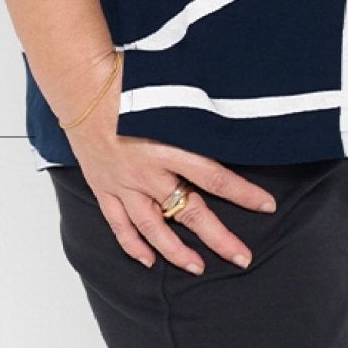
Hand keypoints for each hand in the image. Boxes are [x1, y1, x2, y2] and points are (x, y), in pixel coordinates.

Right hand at [64, 51, 276, 273]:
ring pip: (154, 228)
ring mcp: (124, 184)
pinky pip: (119, 225)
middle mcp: (148, 171)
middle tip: (242, 257)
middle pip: (190, 212)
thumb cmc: (126, 81)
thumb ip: (195, 109)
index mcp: (168, 146)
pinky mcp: (103, 187)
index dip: (243, 194)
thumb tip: (225, 110)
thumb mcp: (168, 91)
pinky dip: (132, 245)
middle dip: (219, 237)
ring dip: (177, 251)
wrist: (80, 85)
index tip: (266, 205)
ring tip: (198, 267)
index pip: (214, 177)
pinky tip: (148, 259)